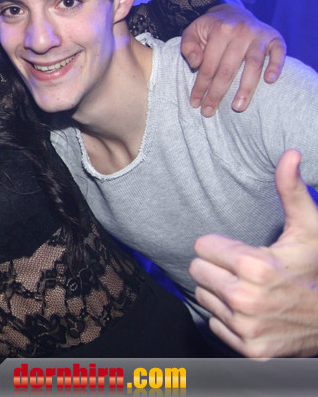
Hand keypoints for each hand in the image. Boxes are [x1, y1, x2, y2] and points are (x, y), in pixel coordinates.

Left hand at [180, 4, 285, 115]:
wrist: (234, 12)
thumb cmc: (211, 28)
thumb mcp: (193, 32)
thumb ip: (189, 47)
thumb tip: (196, 64)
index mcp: (220, 30)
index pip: (209, 65)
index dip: (201, 86)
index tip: (195, 103)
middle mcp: (241, 32)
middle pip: (229, 68)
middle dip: (218, 93)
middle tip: (210, 112)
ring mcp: (260, 35)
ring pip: (254, 65)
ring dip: (246, 88)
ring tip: (238, 107)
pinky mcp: (275, 38)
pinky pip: (279, 53)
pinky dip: (276, 66)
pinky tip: (270, 81)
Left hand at [190, 150, 317, 356]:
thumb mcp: (310, 229)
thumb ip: (291, 191)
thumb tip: (289, 153)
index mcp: (255, 267)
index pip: (202, 247)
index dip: (222, 246)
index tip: (244, 251)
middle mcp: (246, 299)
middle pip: (198, 271)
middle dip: (218, 267)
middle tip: (245, 270)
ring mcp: (246, 327)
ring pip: (204, 297)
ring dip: (222, 292)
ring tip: (252, 290)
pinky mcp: (247, 349)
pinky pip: (215, 323)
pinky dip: (229, 318)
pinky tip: (254, 312)